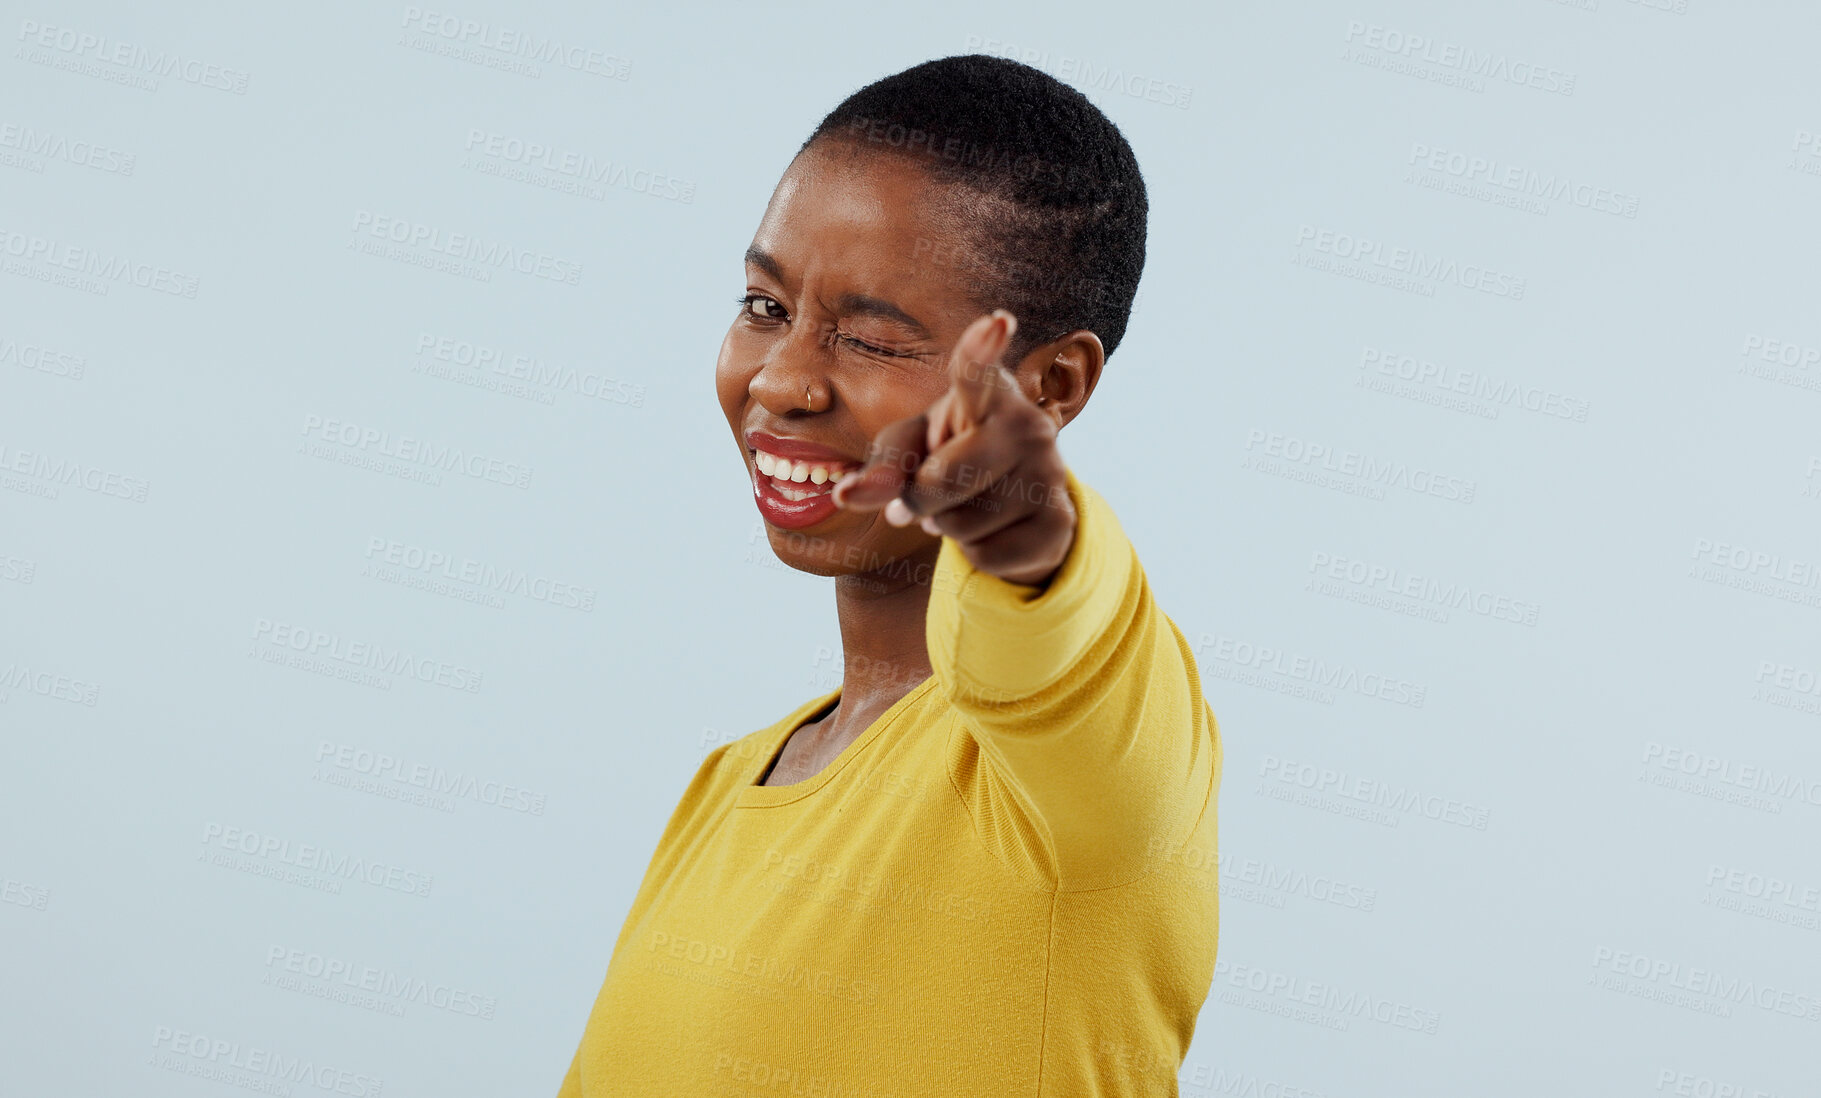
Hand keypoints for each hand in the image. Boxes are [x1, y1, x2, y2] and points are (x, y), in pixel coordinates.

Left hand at [831, 309, 1076, 587]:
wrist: (1018, 504)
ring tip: (967, 504)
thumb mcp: (909, 452)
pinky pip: (985, 555)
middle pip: (941, 480)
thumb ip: (879, 466)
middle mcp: (1027, 423)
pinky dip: (974, 554)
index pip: (977, 372)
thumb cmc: (949, 457)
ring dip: (947, 527)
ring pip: (960, 524)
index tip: (997, 322)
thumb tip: (846, 494)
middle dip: (919, 499)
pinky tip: (991, 530)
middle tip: (928, 491)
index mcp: (985, 392)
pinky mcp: (1059, 521)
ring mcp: (1050, 472)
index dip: (982, 350)